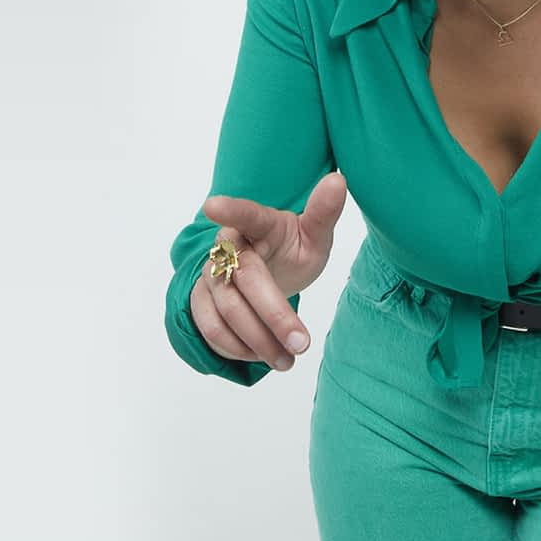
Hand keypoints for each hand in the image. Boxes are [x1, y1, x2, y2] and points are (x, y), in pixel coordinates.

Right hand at [189, 170, 349, 370]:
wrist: (266, 270)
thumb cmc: (290, 250)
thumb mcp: (313, 234)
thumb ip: (323, 212)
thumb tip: (339, 180)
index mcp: (255, 225)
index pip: (244, 215)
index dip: (230, 211)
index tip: (212, 205)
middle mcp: (226, 248)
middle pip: (243, 281)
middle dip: (273, 316)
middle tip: (303, 344)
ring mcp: (209, 276)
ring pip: (224, 310)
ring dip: (257, 341)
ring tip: (287, 361)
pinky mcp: (201, 301)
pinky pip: (209, 328)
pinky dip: (235, 348)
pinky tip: (261, 356)